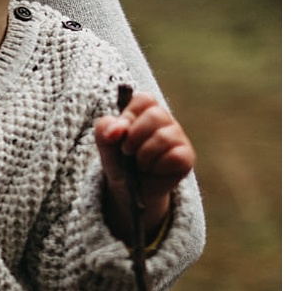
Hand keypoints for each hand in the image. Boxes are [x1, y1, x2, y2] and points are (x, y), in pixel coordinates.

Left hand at [94, 92, 195, 241]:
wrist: (130, 191)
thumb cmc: (119, 162)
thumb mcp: (106, 145)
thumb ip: (104, 130)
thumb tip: (116, 129)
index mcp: (146, 112)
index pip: (143, 99)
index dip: (127, 116)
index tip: (119, 133)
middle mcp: (166, 121)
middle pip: (155, 115)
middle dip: (133, 137)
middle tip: (127, 151)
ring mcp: (179, 138)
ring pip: (164, 136)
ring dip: (143, 154)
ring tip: (139, 163)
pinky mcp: (186, 157)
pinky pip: (173, 156)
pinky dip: (156, 166)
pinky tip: (152, 170)